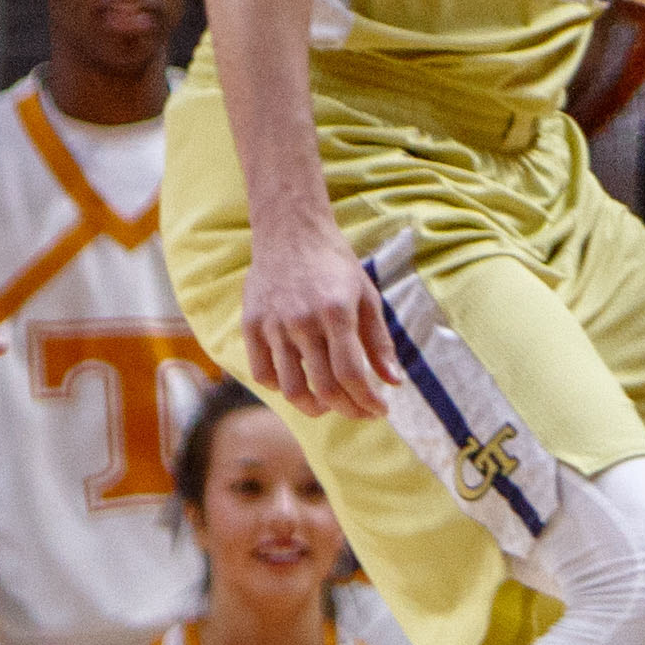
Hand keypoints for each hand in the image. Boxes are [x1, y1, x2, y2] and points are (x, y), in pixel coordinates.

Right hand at [241, 215, 394, 418]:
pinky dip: (281, 389)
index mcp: (336, 312)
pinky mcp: (250, 325)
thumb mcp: (366, 296)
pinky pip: (262, 373)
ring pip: (291, 389)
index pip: (352, 374)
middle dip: (348, 409)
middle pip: (325, 387)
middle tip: (360, 412)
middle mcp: (302, 322)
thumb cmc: (334, 264)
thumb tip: (394, 382)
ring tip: (329, 405)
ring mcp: (273, 325)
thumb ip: (379, 341)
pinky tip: (298, 384)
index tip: (379, 410)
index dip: (367, 401)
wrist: (290, 232)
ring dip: (315, 408)